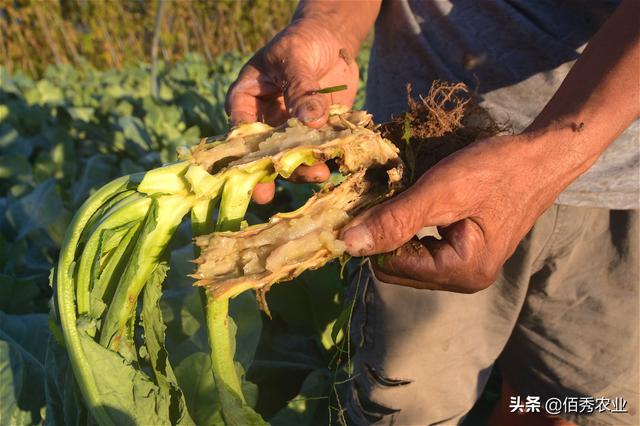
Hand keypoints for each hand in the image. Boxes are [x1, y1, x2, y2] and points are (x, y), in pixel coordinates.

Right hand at [225, 20, 358, 203]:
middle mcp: (265, 122)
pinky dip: (328, 159)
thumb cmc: (302, 41)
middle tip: (268, 197)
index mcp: (246, 101)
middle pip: (264, 154)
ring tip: (321, 173)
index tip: (250, 175)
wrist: (331, 39)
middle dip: (270, 173)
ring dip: (303, 170)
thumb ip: (301, 88)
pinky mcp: (318, 135)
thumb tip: (310, 122)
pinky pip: (320, 152)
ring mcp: (291, 132)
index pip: (239, 131)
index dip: (242, 156)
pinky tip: (338, 163)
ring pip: (292, 159)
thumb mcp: (295, 57)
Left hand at [341, 134, 563, 292]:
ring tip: (413, 199)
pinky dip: (414, 231)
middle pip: (398, 270)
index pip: (390, 267)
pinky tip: (425, 207)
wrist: (541, 157)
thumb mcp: (441, 191)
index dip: (375, 235)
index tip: (372, 201)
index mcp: (461, 273)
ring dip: (400, 231)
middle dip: (389, 235)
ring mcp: (468, 271)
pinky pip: (425, 252)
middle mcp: (465, 281)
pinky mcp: (468, 257)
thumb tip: (347, 245)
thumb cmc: (496, 170)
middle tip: (394, 196)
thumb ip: (395, 220)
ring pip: (409, 261)